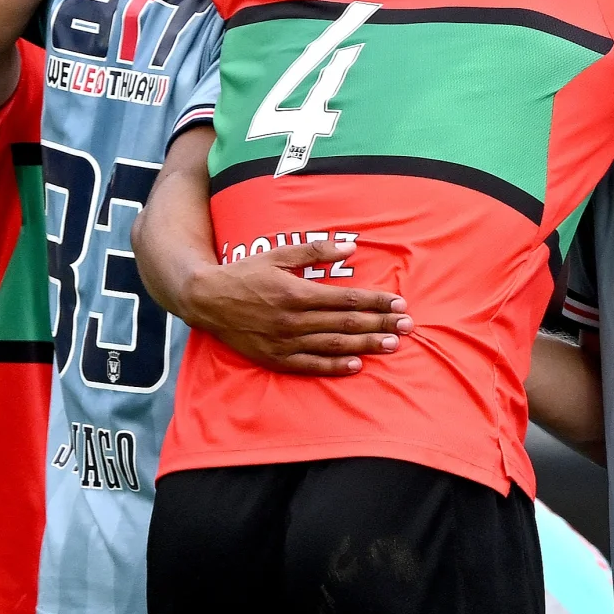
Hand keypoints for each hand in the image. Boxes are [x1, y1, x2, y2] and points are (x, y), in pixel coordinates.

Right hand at [191, 237, 405, 375]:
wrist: (205, 300)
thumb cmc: (244, 273)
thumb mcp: (277, 254)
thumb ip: (314, 250)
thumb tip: (350, 247)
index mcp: (297, 292)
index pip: (347, 299)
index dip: (376, 302)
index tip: (399, 303)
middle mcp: (294, 320)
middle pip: (347, 323)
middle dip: (380, 324)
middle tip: (408, 326)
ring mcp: (285, 342)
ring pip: (334, 345)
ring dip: (366, 345)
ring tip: (392, 345)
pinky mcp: (276, 358)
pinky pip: (311, 365)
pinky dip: (335, 366)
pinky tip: (357, 365)